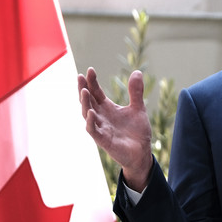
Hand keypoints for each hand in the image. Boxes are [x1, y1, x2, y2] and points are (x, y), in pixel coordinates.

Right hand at [78, 68, 152, 190]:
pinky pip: (93, 130)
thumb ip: (136, 92)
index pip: (96, 92)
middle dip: (83, 89)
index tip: (90, 70)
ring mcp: (101, 128)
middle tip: (80, 76)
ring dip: (85, 103)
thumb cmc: (137, 131)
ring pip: (87, 114)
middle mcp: (101, 117)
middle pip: (88, 101)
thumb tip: (137, 71)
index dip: (92, 81)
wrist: (142, 152)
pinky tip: (91, 112)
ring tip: (84, 91)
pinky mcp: (104, 140)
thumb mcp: (138, 108)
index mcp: (107, 108)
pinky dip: (91, 122)